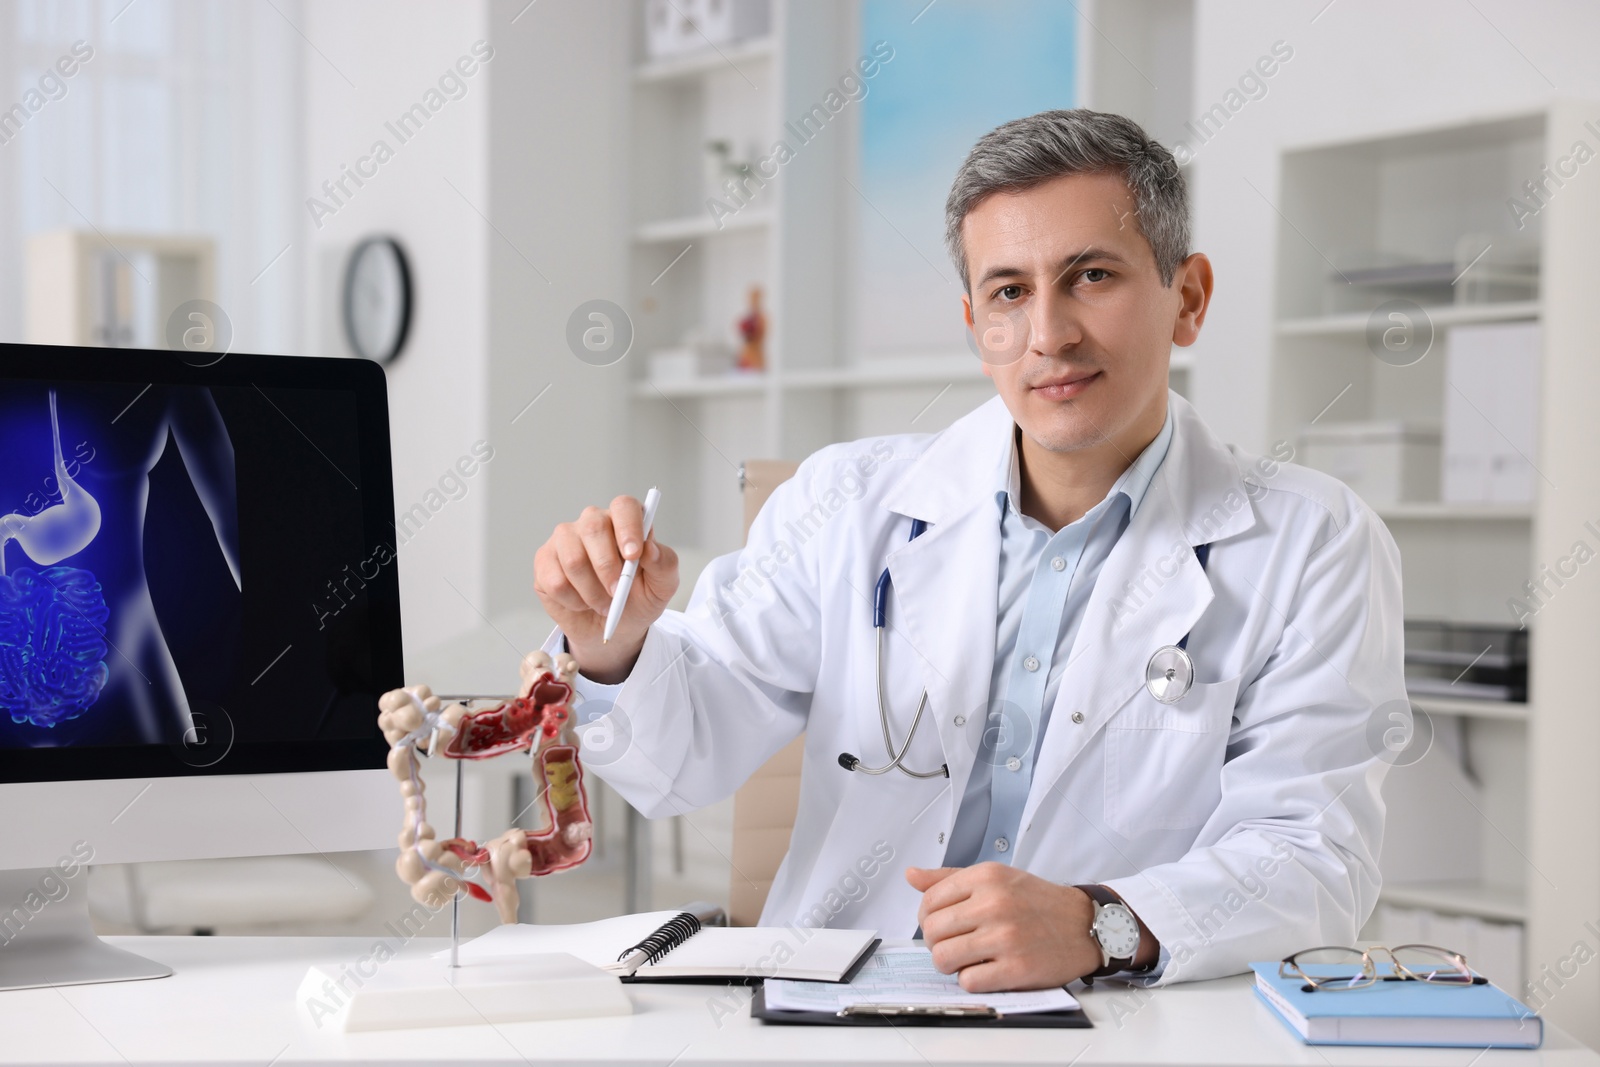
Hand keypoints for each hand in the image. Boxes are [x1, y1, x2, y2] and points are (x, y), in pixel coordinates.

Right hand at [534, 495, 677, 683]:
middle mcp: (593, 522)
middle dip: (607, 567)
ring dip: (592, 591)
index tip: (634, 555)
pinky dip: (573, 601)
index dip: (628, 527)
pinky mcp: (545, 560)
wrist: (613, 629)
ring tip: (604, 604)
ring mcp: (565, 539)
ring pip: (573, 559)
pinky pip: (555, 580)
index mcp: (625, 521)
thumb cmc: (638, 600)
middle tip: (617, 592)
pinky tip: (582, 603)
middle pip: (593, 527)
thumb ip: (664, 565)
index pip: (624, 506)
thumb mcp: (662, 587)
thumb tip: (650, 548)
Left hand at [906, 864, 1103, 991]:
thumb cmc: (1038, 902)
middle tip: (952, 944)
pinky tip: (985, 971)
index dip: (926, 918)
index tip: (939, 925)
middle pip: (932, 931)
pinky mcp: (1016, 968)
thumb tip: (911, 875)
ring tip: (965, 960)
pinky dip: (970, 980)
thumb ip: (950, 877)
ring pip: (943, 957)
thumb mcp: (997, 877)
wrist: (1085, 925)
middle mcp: (994, 903)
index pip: (929, 900)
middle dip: (935, 942)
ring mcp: (1005, 937)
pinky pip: (968, 981)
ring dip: (948, 964)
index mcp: (986, 877)